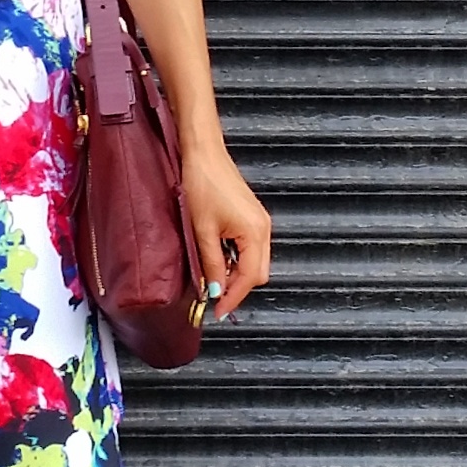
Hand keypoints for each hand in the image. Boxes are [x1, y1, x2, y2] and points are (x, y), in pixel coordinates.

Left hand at [181, 144, 270, 321]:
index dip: (233, 298)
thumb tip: (215, 290)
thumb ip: (211, 264)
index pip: (249, 278)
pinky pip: (251, 249)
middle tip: (213, 298)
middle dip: (237, 289)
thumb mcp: (202, 230)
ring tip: (212, 280)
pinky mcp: (253, 218)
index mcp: (255, 233)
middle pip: (257, 273)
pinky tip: (218, 261)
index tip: (218, 312)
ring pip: (255, 262)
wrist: (204, 154)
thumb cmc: (203, 185)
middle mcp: (264, 229)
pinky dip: (237, 261)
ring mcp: (260, 223)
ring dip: (236, 275)